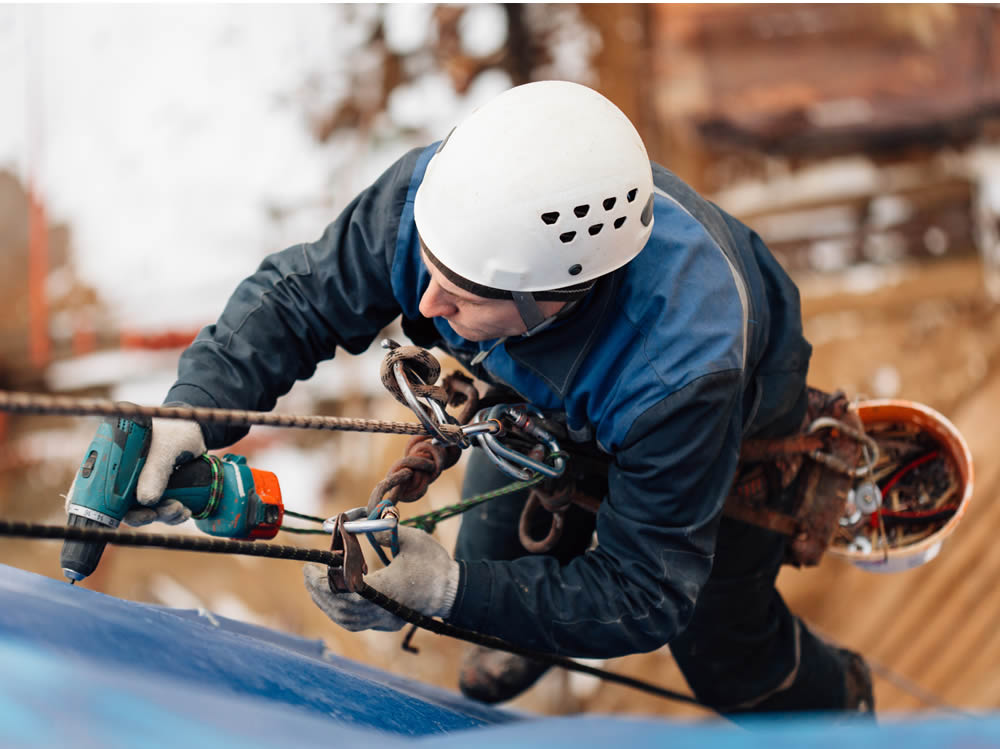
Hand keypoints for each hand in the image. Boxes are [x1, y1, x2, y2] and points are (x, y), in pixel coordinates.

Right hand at [63, 418, 206, 526]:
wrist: (197, 432)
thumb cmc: (175, 433)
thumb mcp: (166, 448)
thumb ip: (156, 470)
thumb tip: (146, 501)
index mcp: (114, 461)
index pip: (94, 490)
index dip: (102, 508)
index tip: (121, 515)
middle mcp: (123, 478)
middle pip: (119, 509)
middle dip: (140, 517)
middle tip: (155, 513)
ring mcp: (141, 488)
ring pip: (143, 514)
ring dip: (161, 516)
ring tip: (178, 507)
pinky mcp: (159, 496)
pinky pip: (161, 514)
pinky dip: (173, 516)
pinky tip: (184, 510)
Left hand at [303, 525, 459, 631]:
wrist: (453, 590)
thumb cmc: (434, 563)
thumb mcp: (410, 539)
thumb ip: (383, 532)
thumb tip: (358, 526)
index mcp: (386, 589)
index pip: (343, 591)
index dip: (323, 581)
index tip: (311, 567)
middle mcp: (382, 609)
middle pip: (339, 609)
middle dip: (319, 592)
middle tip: (308, 574)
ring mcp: (385, 620)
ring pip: (346, 620)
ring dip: (327, 603)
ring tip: (317, 584)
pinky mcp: (388, 622)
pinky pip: (356, 623)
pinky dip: (341, 610)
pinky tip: (337, 595)